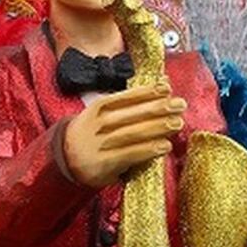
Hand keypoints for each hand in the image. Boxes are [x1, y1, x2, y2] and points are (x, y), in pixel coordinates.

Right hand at [62, 83, 186, 187]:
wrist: (66, 157)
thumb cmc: (93, 131)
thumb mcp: (103, 112)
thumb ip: (130, 102)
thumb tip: (164, 83)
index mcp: (100, 107)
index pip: (127, 97)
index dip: (148, 91)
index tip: (167, 88)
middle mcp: (100, 123)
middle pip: (133, 114)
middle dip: (158, 108)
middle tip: (180, 104)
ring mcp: (102, 143)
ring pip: (134, 133)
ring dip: (158, 127)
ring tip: (177, 123)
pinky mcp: (106, 162)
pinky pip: (131, 154)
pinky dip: (149, 150)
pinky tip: (164, 146)